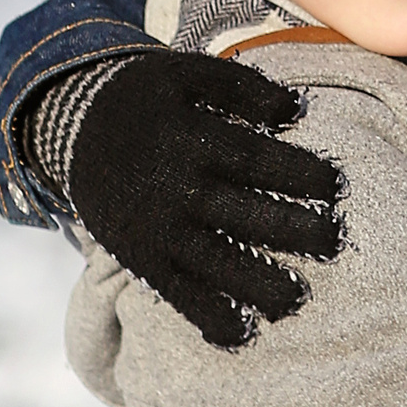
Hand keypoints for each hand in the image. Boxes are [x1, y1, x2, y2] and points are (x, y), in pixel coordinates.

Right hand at [58, 49, 342, 346]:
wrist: (70, 126)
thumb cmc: (145, 98)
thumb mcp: (187, 74)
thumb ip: (242, 88)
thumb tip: (294, 109)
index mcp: (191, 139)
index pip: (256, 160)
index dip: (299, 175)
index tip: (336, 186)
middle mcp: (176, 188)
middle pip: (244, 215)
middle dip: (295, 232)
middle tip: (334, 242)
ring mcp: (158, 229)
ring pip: (216, 263)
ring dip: (259, 285)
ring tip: (297, 299)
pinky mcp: (143, 258)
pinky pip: (178, 294)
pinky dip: (209, 316)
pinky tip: (243, 332)